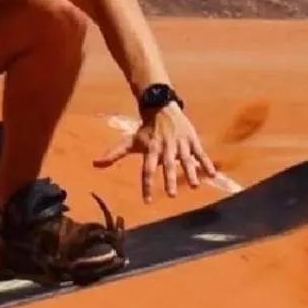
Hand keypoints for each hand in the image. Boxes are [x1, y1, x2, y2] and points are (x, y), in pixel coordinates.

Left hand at [94, 102, 215, 203]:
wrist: (161, 106)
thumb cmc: (146, 129)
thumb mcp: (131, 140)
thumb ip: (115, 153)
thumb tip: (95, 163)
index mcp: (151, 149)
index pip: (147, 169)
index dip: (147, 185)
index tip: (147, 201)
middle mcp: (166, 146)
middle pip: (167, 164)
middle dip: (169, 179)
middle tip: (171, 195)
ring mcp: (180, 143)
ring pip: (186, 159)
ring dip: (190, 172)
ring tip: (194, 185)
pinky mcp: (192, 139)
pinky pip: (200, 152)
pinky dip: (206, 162)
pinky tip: (212, 174)